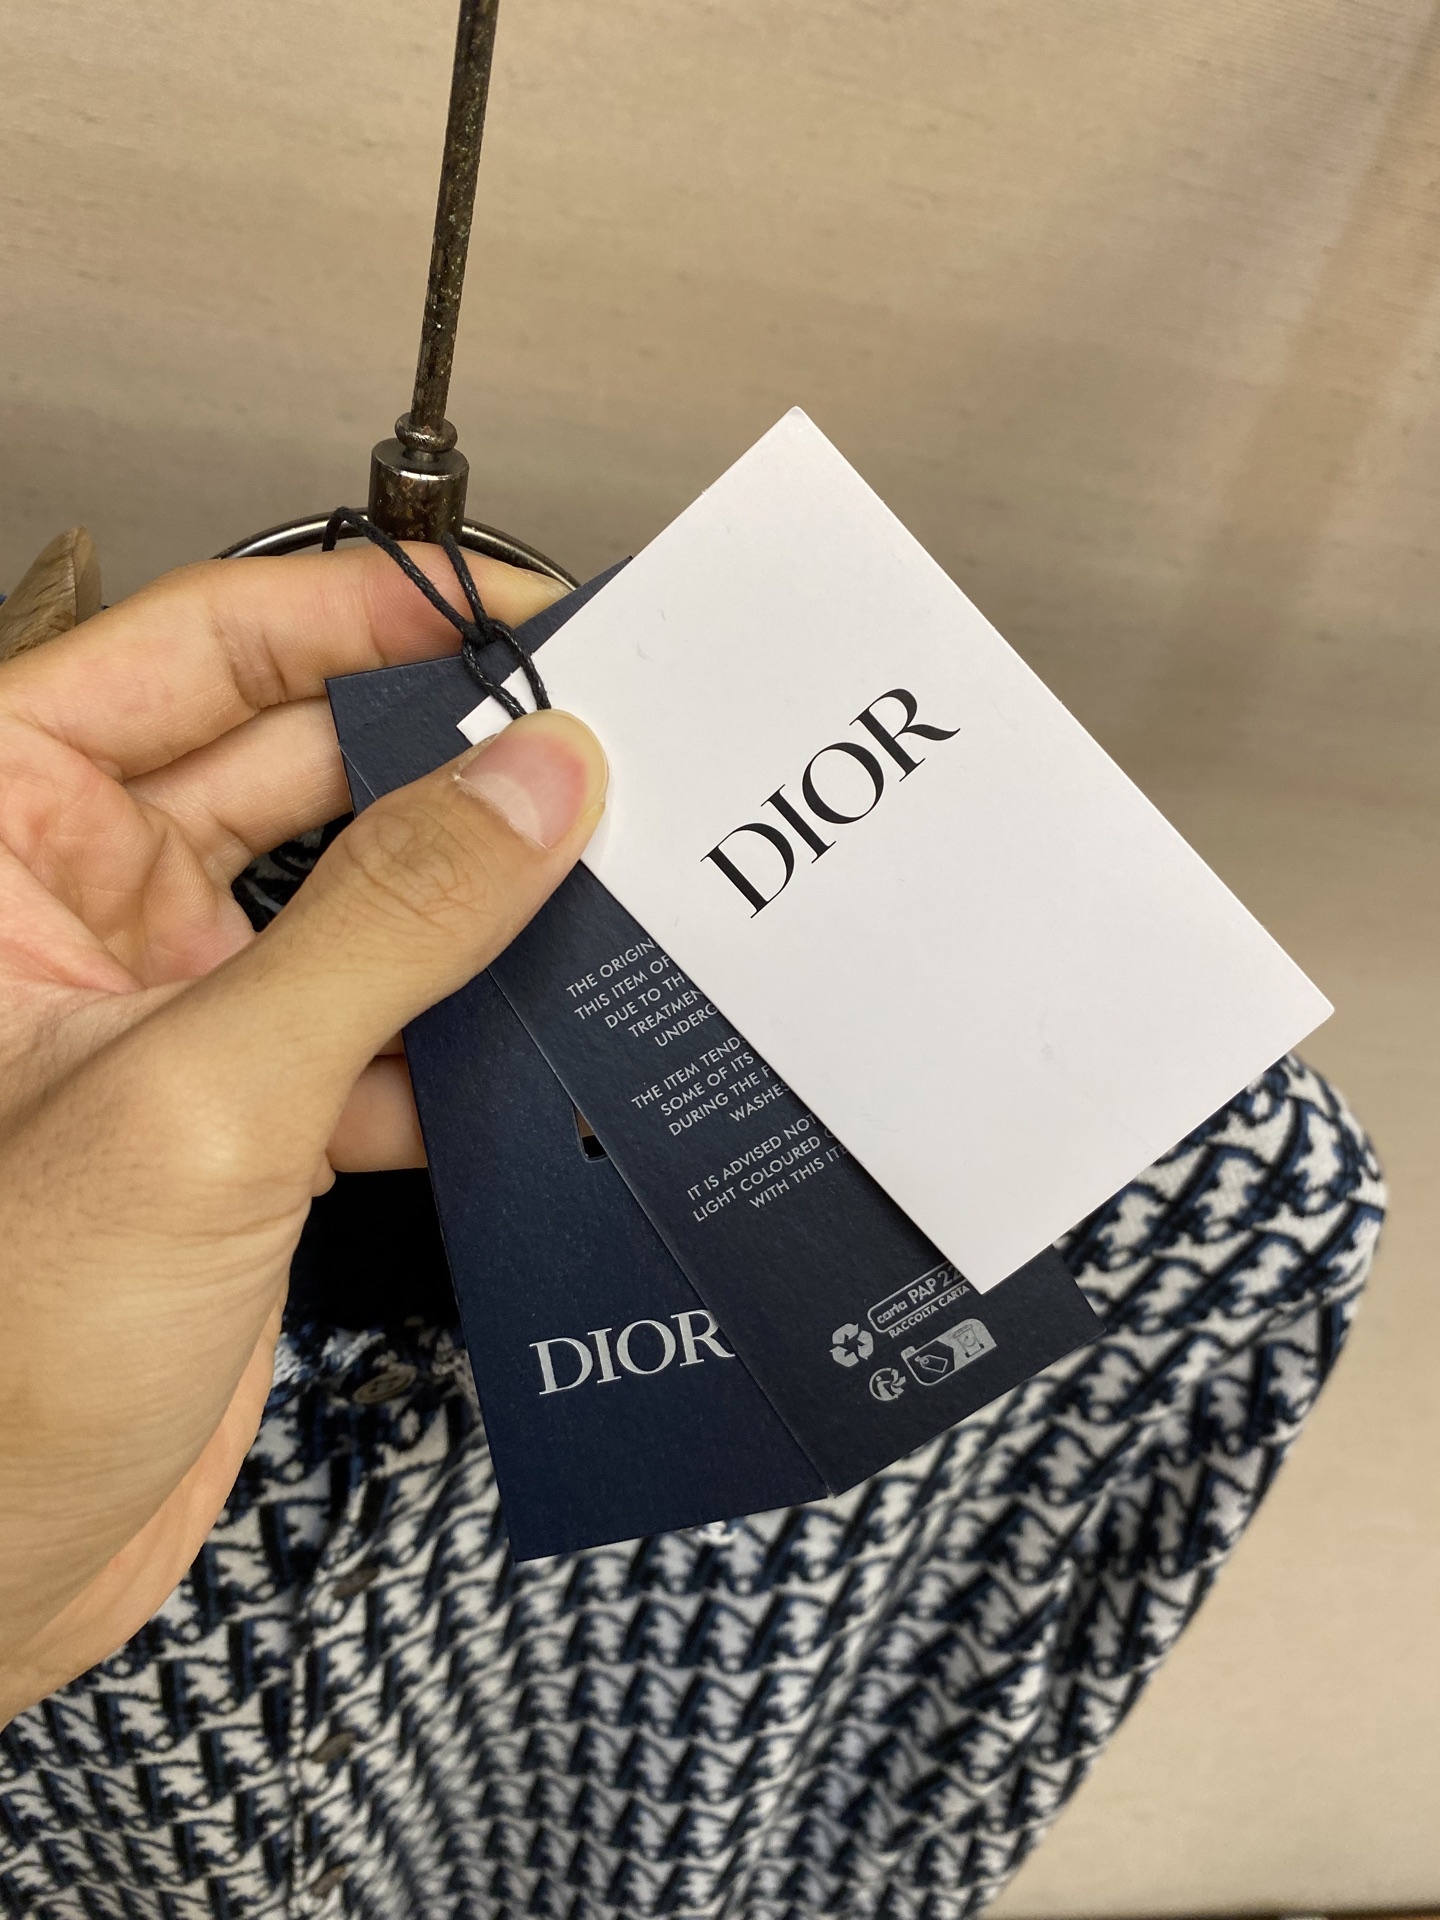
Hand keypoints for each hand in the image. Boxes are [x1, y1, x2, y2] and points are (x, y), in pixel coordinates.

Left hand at [0, 544, 605, 1722]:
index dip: (369, 613)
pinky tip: (547, 1045)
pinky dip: (468, 1038)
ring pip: (360, 900)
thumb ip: (384, 925)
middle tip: (600, 752)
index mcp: (1, 829)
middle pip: (304, 763)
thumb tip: (527, 786)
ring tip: (604, 887)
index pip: (210, 648)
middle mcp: (81, 899)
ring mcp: (171, 1008)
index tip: (515, 617)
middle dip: (451, 762)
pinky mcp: (246, 1114)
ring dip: (477, 905)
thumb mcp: (202, 1096)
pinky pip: (383, 1026)